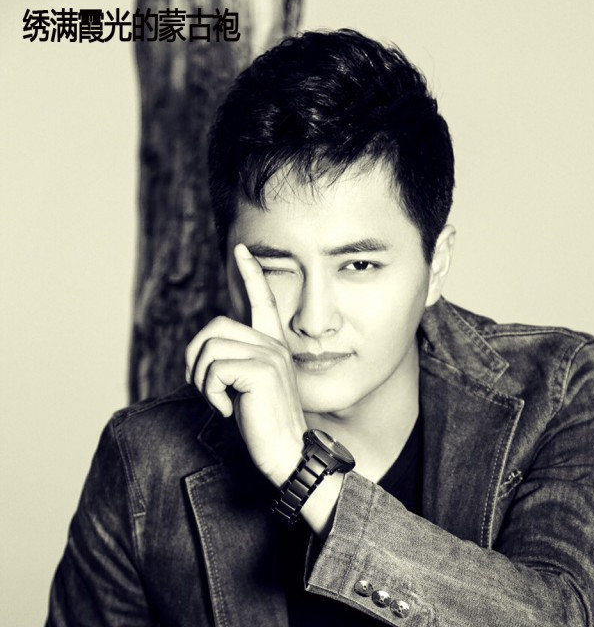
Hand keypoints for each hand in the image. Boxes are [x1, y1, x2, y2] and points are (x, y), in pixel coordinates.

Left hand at [185, 243, 305, 486]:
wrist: (288, 453)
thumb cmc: (264, 425)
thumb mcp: (247, 387)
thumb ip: (235, 362)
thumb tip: (205, 350)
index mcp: (272, 345)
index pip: (263, 300)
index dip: (252, 274)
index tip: (242, 250)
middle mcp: (273, 344)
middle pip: (214, 327)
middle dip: (195, 358)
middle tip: (207, 387)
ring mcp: (269, 355)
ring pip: (209, 348)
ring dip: (201, 380)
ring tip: (219, 401)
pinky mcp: (262, 370)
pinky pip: (213, 368)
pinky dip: (210, 393)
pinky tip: (227, 409)